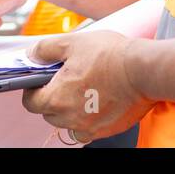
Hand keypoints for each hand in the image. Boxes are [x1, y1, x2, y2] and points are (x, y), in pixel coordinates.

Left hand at [20, 31, 154, 142]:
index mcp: (56, 98)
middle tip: (63, 81)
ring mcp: (89, 127)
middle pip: (49, 114)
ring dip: (69, 111)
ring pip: (68, 124)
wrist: (143, 70)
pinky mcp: (107, 130)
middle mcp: (70, 118)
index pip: (30, 103)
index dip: (32, 90)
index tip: (38, 81)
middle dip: (51, 99)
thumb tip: (32, 54)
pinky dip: (87, 120)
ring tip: (81, 90)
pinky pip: (88, 130)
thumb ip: (45, 50)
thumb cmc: (109, 56)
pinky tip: (95, 102)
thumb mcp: (72, 43)